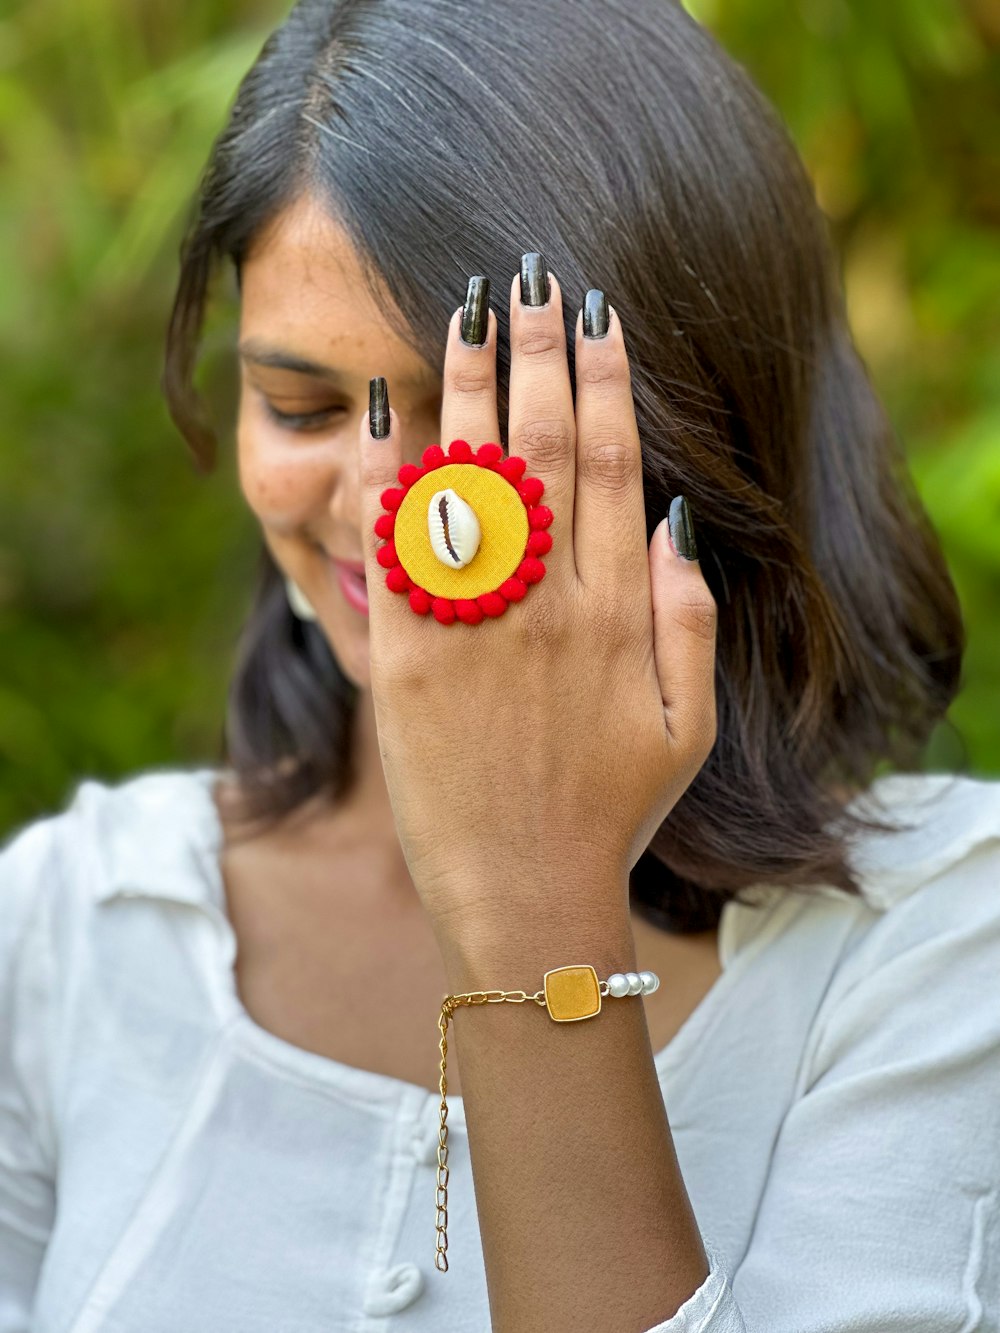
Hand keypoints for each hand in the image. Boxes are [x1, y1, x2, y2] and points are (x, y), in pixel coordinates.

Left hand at [355, 268, 717, 936]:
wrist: (524, 894)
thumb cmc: (611, 811)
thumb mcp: (688, 725)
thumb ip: (690, 618)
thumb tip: (675, 520)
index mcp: (619, 611)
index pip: (617, 465)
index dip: (609, 382)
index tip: (599, 316)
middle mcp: (549, 602)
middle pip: (546, 447)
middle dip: (537, 352)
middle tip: (527, 277)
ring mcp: (473, 627)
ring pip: (472, 479)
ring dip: (467, 384)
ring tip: (462, 310)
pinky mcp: (404, 658)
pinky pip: (394, 548)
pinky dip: (388, 474)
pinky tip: (385, 409)